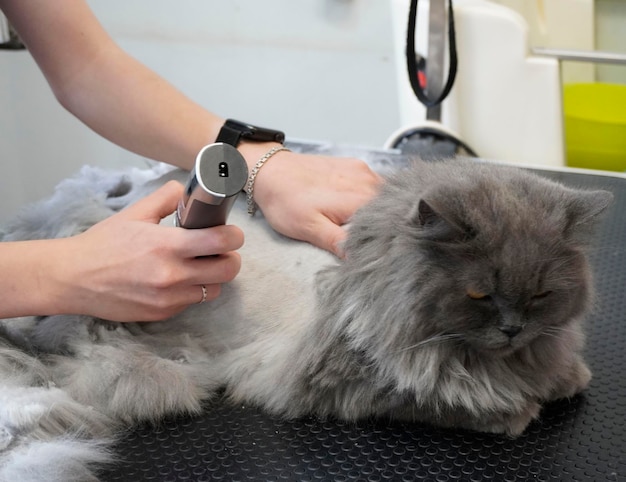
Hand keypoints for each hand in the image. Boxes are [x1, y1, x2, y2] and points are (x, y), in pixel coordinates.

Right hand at [52, 181, 243, 321]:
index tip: (232, 233)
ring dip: (213, 277)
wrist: (73, 279)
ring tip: (199, 266)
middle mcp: (173, 275)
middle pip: (228, 270)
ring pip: (214, 289)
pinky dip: (191, 291)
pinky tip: (177, 280)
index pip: (221, 242)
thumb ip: (166, 198)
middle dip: (230, 258)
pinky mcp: (162, 314)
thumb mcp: (135, 213)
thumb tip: (187, 190)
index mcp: (168, 245)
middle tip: (221, 251)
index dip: (234, 236)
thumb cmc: (104, 243)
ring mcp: (169, 298)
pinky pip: (191, 302)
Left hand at [252, 151, 380, 255]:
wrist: (270, 170)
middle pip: (390, 209)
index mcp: (359, 200)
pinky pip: (373, 184)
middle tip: (368, 239)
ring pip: (383, 196)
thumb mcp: (309, 228)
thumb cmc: (286, 200)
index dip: (386, 238)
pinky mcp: (355, 166)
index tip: (379, 249)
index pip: (390, 223)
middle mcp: (366, 182)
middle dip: (383, 225)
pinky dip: (370, 197)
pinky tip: (356, 206)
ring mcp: (362, 171)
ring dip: (378, 211)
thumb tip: (359, 259)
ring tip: (360, 222)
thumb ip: (338, 243)